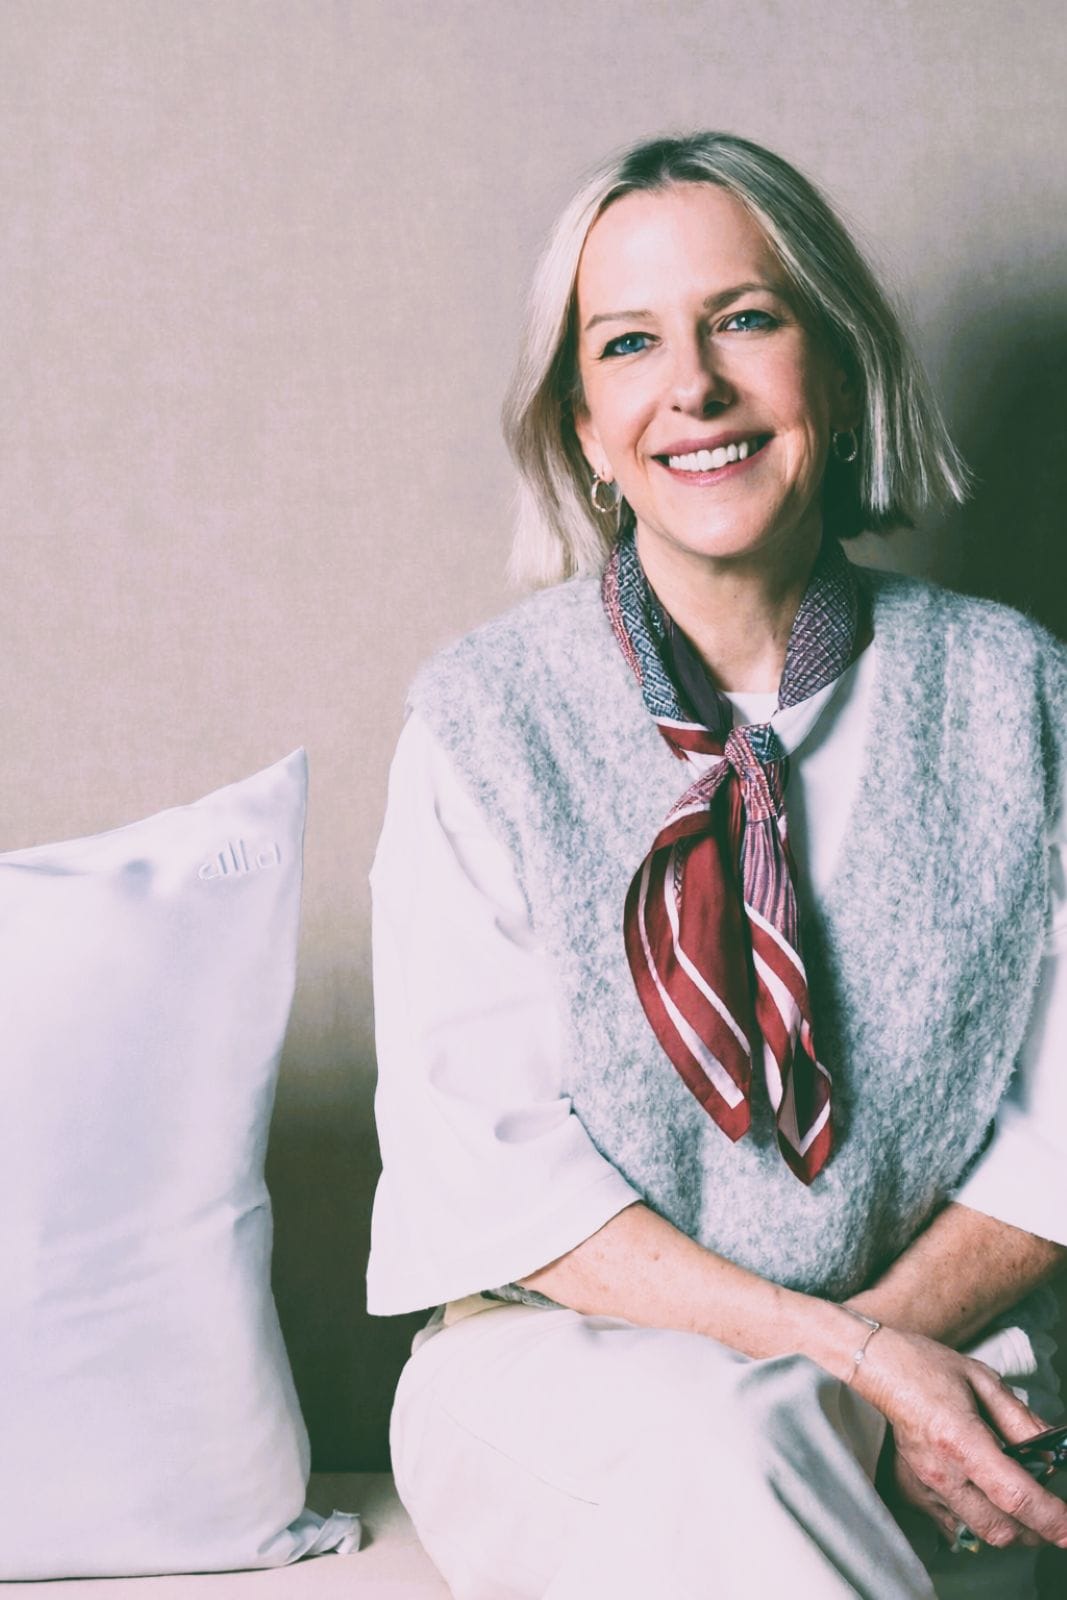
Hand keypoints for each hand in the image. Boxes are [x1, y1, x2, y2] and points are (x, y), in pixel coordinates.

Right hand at [849, 1323, 1066, 1549]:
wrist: (880, 1370)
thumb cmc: (929, 1368)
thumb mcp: (984, 1382)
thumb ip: (1022, 1420)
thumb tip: (1054, 1450)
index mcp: (960, 1439)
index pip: (1014, 1494)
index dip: (1050, 1517)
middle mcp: (941, 1471)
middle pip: (1001, 1528)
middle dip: (1036, 1530)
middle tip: (1053, 1513)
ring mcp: (925, 1486)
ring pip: (982, 1533)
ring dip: (1011, 1527)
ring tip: (1022, 1501)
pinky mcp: (916, 1493)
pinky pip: (958, 1526)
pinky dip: (982, 1520)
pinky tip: (987, 1497)